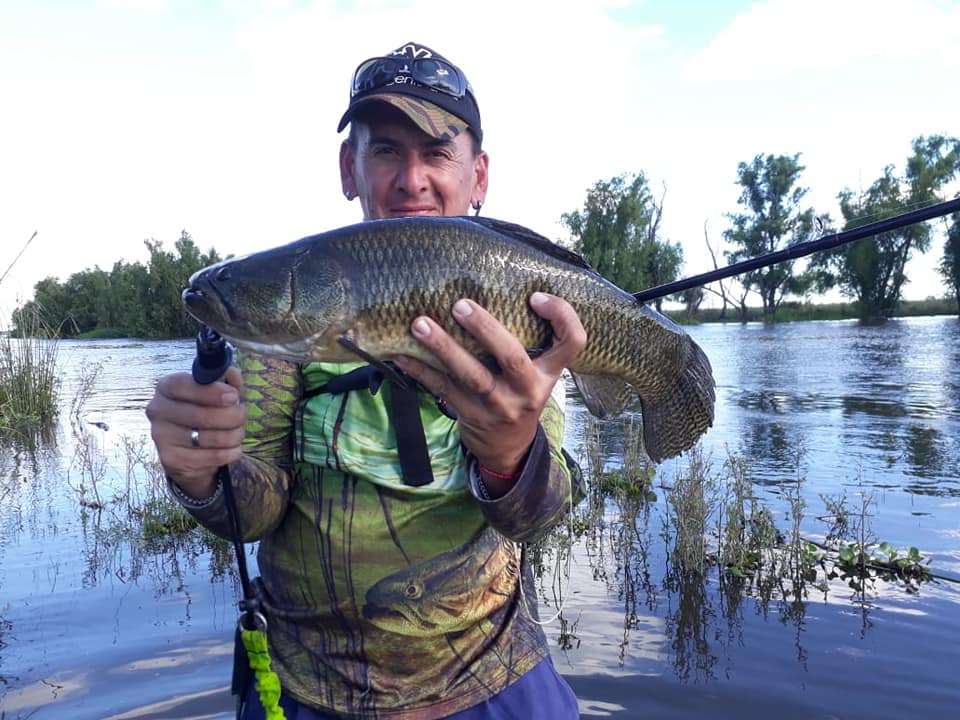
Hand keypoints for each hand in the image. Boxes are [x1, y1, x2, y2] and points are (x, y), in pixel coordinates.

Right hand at [145, 366, 246, 499]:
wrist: (188, 450)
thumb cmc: (205, 412)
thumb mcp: (217, 393)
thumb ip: (227, 381)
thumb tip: (232, 373)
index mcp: (166, 387)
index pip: (183, 385)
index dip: (212, 391)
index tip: (234, 396)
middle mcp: (158, 410)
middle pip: (200, 415)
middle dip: (231, 416)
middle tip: (242, 415)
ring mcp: (161, 436)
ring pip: (209, 437)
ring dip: (233, 435)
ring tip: (238, 432)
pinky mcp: (171, 459)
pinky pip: (211, 457)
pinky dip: (230, 452)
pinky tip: (233, 449)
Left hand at [393, 292, 585, 491]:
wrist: (509, 447)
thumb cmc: (519, 393)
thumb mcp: (537, 371)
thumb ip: (528, 340)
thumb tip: (490, 286)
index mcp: (549, 372)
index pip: (573, 342)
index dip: (560, 317)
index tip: (535, 297)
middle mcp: (529, 390)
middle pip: (511, 357)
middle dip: (485, 329)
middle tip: (459, 304)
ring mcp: (499, 406)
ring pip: (471, 376)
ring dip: (443, 348)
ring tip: (420, 324)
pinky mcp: (471, 416)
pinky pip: (443, 390)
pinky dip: (420, 370)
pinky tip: (400, 354)